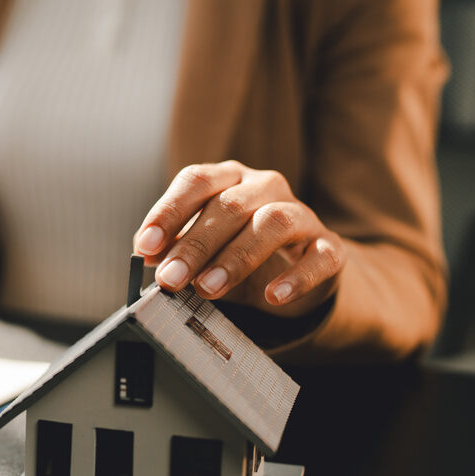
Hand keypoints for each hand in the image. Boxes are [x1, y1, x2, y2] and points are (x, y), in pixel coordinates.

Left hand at [133, 161, 344, 317]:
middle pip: (229, 206)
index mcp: (228, 179)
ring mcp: (301, 214)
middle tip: (171, 279)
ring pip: (273, 222)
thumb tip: (148, 257)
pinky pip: (319, 257)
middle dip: (195, 244)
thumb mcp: (201, 248)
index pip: (196, 181)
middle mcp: (265, 187)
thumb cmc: (236, 251)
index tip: (145, 246)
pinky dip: (297, 277)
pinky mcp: (329, 246)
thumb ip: (174, 248)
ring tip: (208, 288)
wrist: (297, 270)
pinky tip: (273, 296)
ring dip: (237, 257)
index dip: (168, 212)